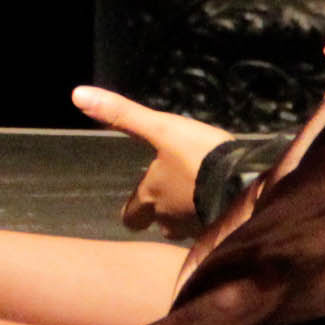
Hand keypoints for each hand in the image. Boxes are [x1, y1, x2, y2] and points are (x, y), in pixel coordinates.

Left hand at [68, 85, 228, 237]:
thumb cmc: (199, 156)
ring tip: (202, 194)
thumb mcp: (161, 128)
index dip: (134, 208)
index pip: (131, 217)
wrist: (247, 182)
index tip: (140, 200)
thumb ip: (123, 115)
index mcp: (152, 197)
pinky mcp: (224, 230)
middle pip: (159, 224)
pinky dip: (214, 216)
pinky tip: (225, 201)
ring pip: (186, 227)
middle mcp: (170, 220)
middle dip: (162, 213)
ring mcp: (197, 228)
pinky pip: (212, 227)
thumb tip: (77, 94)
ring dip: (189, 214)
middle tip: (174, 194)